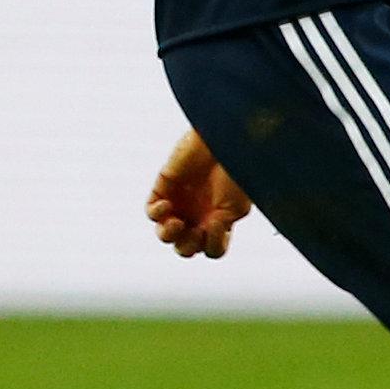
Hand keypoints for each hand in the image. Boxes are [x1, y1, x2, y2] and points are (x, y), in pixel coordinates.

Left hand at [146, 128, 251, 259]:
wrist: (224, 139)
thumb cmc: (236, 170)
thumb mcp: (237, 206)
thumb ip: (222, 229)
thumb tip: (206, 235)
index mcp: (219, 221)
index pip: (211, 249)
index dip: (212, 245)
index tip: (217, 223)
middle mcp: (198, 215)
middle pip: (185, 247)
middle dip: (187, 246)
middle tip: (194, 231)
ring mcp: (180, 202)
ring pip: (165, 234)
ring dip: (169, 235)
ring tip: (176, 224)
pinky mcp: (165, 187)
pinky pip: (152, 211)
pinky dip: (157, 214)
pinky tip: (167, 206)